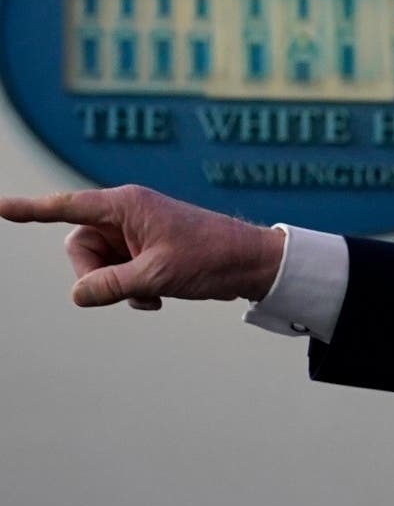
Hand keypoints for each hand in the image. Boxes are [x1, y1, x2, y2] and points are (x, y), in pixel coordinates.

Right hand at [0, 185, 284, 308]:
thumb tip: (78, 294)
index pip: (67, 207)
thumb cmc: (210, 258)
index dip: (31, 210)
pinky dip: (130, 290)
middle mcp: (127, 215)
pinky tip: (157, 300)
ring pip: (98, 265)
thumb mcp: (156, 276)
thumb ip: (111, 285)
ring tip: (150, 295)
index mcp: (127, 206)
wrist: (251, 263)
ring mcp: (136, 234)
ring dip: (116, 287)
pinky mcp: (146, 251)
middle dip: (93, 275)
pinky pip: (118, 274)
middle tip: (126, 290)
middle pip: (79, 247)